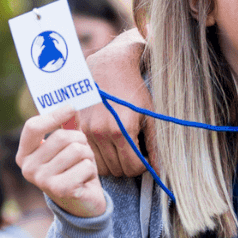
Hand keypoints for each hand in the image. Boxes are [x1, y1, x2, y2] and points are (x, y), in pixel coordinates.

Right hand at [17, 105, 105, 217]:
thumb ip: (67, 125)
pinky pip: (85, 165)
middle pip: (61, 137)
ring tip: (83, 166)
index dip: (53, 115)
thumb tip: (71, 106)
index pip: (33, 127)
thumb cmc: (72, 169)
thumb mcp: (68, 145)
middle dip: (80, 140)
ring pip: (76, 150)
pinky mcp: (61, 190)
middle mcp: (28, 168)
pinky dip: (91, 170)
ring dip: (87, 156)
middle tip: (82, 152)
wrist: (81, 204)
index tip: (71, 108)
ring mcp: (42, 181)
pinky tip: (85, 180)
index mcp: (24, 155)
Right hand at [81, 28, 151, 177]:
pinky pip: (90, 155)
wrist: (110, 66)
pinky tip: (109, 143)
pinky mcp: (78, 128)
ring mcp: (87, 131)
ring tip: (123, 147)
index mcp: (121, 131)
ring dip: (114, 162)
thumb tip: (158, 171)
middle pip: (118, 170)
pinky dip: (101, 156)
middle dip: (130, 165)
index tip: (146, 157)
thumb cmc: (134, 90)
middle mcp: (100, 133)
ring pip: (102, 166)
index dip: (143, 166)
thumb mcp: (149, 116)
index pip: (133, 168)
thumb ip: (154, 145)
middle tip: (136, 151)